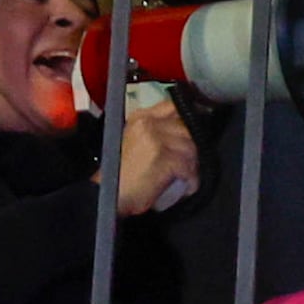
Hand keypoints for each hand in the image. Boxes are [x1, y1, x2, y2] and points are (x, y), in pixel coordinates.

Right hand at [117, 95, 199, 216]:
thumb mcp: (135, 143)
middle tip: (189, 164)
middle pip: (187, 127)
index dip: (189, 117)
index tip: (197, 129)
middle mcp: (148, 123)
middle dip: (192, 148)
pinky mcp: (163, 156)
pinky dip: (191, 179)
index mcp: (140, 117)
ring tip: (185, 178)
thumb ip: (155, 132)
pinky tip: (186, 187)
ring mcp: (155, 138)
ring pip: (191, 147)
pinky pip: (189, 166)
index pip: (173, 106)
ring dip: (192, 165)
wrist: (107, 196)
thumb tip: (185, 132)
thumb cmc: (121, 175)